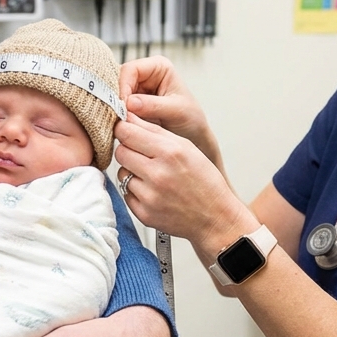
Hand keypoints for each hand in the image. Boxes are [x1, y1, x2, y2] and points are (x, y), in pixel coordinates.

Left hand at [114, 113, 253, 254]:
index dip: (125, 130)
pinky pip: (126, 194)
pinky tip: (154, 191)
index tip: (127, 131)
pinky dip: (136, 191)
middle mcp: (158, 174)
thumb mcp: (187, 148)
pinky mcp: (144, 214)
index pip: (127, 133)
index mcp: (170, 152)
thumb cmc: (204, 181)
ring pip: (122, 173)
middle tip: (142, 155)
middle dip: (128, 150)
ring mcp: (149, 196)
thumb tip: (129, 118)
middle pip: (121, 152)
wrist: (215, 217)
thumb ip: (155, 131)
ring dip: (132, 171)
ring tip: (152, 176)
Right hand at [118, 56, 220, 164]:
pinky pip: (116, 107)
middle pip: (118, 80)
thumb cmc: (191, 119)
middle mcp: (144, 74)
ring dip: (115, 108)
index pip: (131, 70)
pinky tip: (120, 126)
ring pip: (114, 94)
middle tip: (117, 116)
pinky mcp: (130, 104)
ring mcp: (136, 89)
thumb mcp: (176, 111)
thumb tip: (129, 103)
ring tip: (119, 123)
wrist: (193, 136)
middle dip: (116, 98)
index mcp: (158, 67)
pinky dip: (116, 116)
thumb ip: (154, 105)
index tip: (123, 106)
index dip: (123, 86)